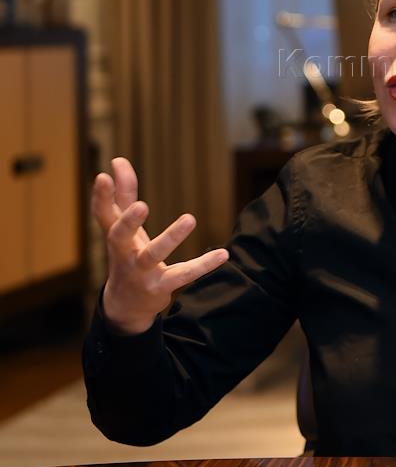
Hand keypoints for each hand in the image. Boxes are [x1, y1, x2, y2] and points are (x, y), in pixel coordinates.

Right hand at [92, 156, 228, 335]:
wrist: (126, 306)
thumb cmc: (126, 255)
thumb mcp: (123, 228)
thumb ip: (123, 195)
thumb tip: (117, 160)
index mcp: (115, 236)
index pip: (104, 215)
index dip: (101, 196)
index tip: (103, 176)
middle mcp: (123, 254)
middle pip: (119, 237)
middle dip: (128, 222)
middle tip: (142, 205)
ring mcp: (141, 272)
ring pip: (153, 255)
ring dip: (171, 237)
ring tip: (190, 218)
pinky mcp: (160, 287)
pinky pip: (182, 275)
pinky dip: (203, 265)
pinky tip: (223, 253)